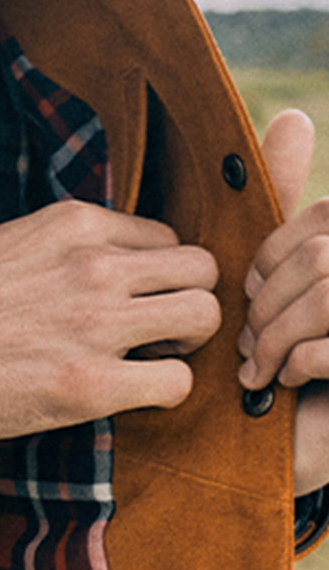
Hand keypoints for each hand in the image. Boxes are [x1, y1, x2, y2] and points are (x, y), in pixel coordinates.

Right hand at [0, 199, 219, 440]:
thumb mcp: (6, 241)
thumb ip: (62, 246)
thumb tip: (97, 261)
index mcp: (74, 224)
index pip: (164, 238)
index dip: (156, 273)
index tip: (135, 298)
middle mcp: (96, 266)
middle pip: (202, 269)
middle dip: (186, 299)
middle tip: (157, 328)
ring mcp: (98, 324)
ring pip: (204, 316)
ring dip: (184, 342)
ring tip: (151, 358)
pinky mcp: (93, 384)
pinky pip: (177, 382)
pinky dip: (164, 390)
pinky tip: (131, 393)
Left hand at [238, 109, 328, 494]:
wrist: (279, 452)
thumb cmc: (278, 360)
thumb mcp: (274, 282)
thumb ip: (282, 203)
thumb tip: (295, 117)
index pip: (317, 223)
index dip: (268, 260)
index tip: (247, 298)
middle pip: (323, 254)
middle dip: (270, 302)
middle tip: (250, 343)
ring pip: (328, 293)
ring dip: (281, 335)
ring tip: (263, 367)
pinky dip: (300, 363)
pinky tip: (288, 385)